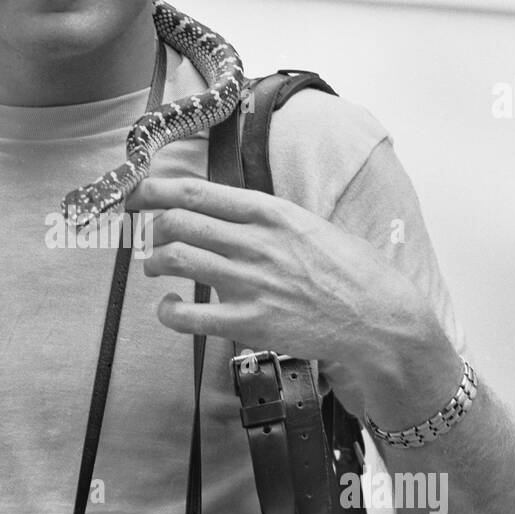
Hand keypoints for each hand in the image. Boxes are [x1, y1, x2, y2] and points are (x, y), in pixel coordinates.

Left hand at [126, 175, 425, 365]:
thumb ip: (265, 219)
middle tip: (151, 236)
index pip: (196, 192)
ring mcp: (249, 283)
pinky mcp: (248, 323)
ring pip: (176, 259)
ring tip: (158, 267)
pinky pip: (187, 315)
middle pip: (176, 221)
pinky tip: (171, 307)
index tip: (136, 192)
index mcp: (270, 212)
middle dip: (152, 227)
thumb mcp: (308, 224)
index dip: (155, 190)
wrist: (378, 316)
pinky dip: (167, 310)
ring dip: (155, 262)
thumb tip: (225, 212)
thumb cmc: (348, 270)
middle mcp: (255, 242)